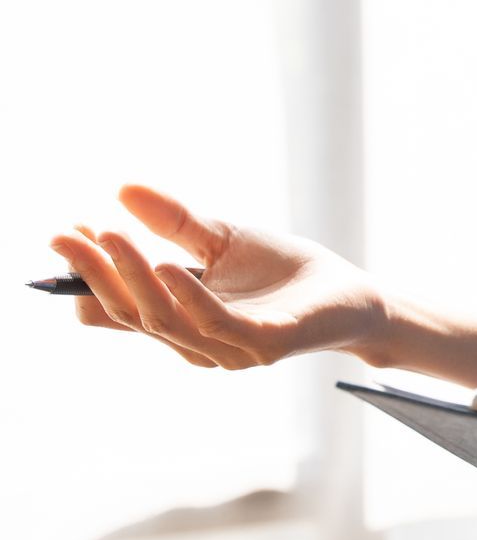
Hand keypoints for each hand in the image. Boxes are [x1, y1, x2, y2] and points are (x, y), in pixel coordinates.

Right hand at [49, 186, 382, 371]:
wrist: (350, 294)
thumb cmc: (283, 271)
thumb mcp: (220, 238)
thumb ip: (174, 222)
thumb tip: (122, 189)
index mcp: (178, 321)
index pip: (116, 307)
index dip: (87, 275)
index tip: (64, 235)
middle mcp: (194, 344)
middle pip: (131, 313)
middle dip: (98, 272)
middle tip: (72, 234)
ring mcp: (227, 350)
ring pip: (165, 320)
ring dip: (134, 277)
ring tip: (112, 236)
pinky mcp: (264, 345)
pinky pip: (217, 325)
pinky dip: (188, 296)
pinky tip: (168, 265)